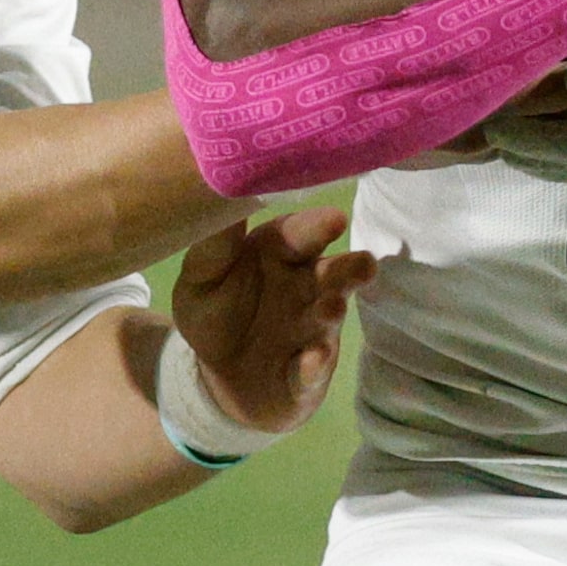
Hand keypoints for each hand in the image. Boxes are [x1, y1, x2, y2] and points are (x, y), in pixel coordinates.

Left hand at [170, 208, 376, 434]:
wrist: (215, 377)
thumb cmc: (214, 311)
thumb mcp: (201, 276)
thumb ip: (215, 243)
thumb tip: (221, 188)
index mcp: (281, 253)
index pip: (302, 234)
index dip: (317, 226)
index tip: (336, 218)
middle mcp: (306, 287)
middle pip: (332, 273)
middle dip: (350, 269)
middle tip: (365, 264)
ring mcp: (312, 331)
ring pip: (329, 318)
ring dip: (331, 313)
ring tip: (331, 309)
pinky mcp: (307, 373)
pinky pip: (312, 369)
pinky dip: (313, 365)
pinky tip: (311, 360)